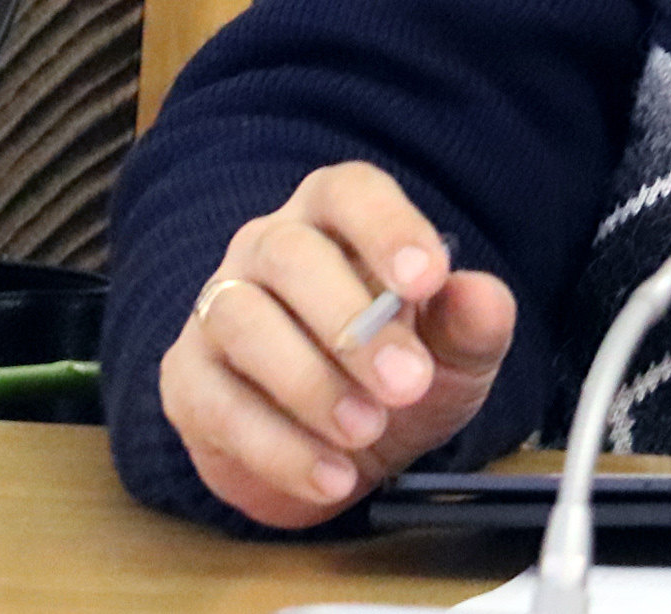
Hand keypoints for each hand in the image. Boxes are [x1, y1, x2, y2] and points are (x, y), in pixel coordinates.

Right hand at [156, 162, 514, 527]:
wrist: (336, 454)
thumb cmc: (392, 376)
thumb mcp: (452, 356)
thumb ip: (471, 324)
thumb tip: (483, 297)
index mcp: (334, 221)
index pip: (349, 193)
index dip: (386, 228)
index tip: (427, 280)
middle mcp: (266, 250)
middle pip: (288, 253)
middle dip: (350, 321)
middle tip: (408, 384)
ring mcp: (218, 310)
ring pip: (242, 320)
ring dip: (309, 382)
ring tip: (366, 432)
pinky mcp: (188, 381)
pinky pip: (216, 403)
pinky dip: (277, 447)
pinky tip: (331, 476)